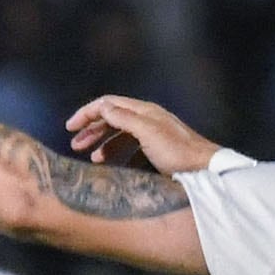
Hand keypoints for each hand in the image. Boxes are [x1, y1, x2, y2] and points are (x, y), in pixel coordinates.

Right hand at [66, 95, 220, 176]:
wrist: (204, 170)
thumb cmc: (177, 152)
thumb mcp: (147, 132)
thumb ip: (123, 118)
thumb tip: (102, 107)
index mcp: (143, 111)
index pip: (108, 104)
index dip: (87, 113)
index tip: (70, 127)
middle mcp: (147, 119)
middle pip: (112, 119)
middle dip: (92, 130)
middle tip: (76, 145)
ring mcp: (153, 134)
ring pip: (121, 135)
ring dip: (104, 145)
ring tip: (93, 160)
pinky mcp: (158, 151)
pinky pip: (132, 149)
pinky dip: (120, 155)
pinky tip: (116, 166)